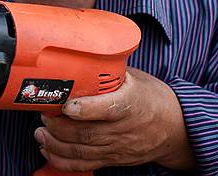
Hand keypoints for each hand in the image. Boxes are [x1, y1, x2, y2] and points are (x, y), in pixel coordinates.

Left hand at [34, 68, 195, 172]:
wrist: (176, 129)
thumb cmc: (153, 99)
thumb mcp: (136, 78)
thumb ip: (110, 72)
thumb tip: (80, 54)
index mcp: (132, 103)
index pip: (108, 108)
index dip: (85, 109)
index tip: (66, 105)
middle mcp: (125, 129)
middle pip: (88, 133)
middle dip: (59, 126)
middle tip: (43, 114)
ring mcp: (119, 147)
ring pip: (83, 150)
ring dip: (56, 143)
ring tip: (41, 132)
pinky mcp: (114, 159)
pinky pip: (85, 164)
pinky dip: (63, 160)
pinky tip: (49, 149)